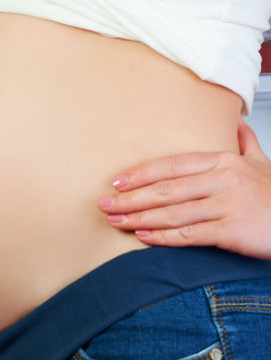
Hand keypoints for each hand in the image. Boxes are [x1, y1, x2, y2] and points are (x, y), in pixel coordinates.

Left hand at [98, 119, 270, 259]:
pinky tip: (144, 237)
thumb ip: (245, 144)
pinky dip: (163, 236)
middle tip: (104, 204)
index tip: (117, 182)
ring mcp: (228, 204)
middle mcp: (223, 179)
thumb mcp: (263, 164)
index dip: (141, 174)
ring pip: (172, 211)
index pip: (171, 165)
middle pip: (165, 188)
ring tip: (116, 221)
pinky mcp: (233, 230)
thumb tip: (237, 122)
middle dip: (130, 198)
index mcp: (223, 161)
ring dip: (139, 218)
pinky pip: (190, 234)